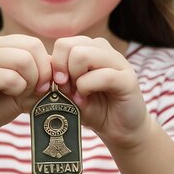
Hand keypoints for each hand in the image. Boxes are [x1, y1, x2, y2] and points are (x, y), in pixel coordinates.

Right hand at [0, 35, 51, 148]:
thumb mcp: (28, 88)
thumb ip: (42, 76)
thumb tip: (59, 69)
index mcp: (3, 44)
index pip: (35, 44)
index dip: (46, 67)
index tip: (44, 87)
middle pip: (32, 49)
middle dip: (40, 74)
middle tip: (32, 92)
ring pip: (23, 60)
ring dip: (28, 83)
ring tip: (17, 93)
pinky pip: (9, 77)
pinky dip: (15, 90)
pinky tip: (5, 95)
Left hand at [51, 36, 150, 151]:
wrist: (118, 129)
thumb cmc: (92, 108)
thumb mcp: (69, 91)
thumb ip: (58, 77)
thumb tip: (45, 68)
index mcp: (90, 48)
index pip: (63, 43)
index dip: (55, 65)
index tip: (57, 85)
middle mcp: (104, 50)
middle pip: (68, 46)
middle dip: (62, 71)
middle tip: (67, 90)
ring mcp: (118, 61)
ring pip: (82, 55)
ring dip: (75, 79)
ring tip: (78, 95)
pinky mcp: (128, 78)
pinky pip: (102, 76)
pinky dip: (87, 89)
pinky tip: (86, 100)